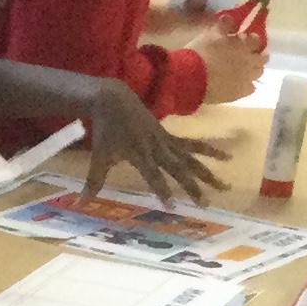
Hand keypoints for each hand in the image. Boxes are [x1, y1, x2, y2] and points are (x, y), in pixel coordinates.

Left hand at [80, 82, 226, 204]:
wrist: (115, 100)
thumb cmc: (106, 130)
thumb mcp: (99, 156)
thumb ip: (93, 181)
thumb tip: (80, 203)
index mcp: (140, 154)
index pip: (153, 176)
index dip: (162, 190)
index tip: (172, 206)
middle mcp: (158, 148)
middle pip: (179, 169)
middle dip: (193, 187)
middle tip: (206, 204)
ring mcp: (167, 141)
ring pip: (192, 158)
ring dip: (209, 171)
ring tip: (226, 183)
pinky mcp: (171, 136)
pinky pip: (192, 145)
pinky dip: (208, 150)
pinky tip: (226, 156)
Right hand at [195, 24, 266, 106]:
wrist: (191, 78)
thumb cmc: (201, 53)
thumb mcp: (210, 34)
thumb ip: (224, 25)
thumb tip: (231, 17)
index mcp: (244, 46)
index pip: (257, 40)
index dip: (253, 39)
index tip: (246, 39)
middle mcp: (250, 62)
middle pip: (263, 58)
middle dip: (259, 54)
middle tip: (251, 54)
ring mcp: (246, 79)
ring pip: (258, 73)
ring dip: (254, 69)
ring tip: (245, 69)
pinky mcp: (239, 93)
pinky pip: (250, 89)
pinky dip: (248, 85)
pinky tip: (240, 84)